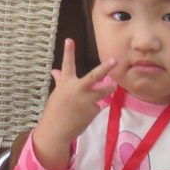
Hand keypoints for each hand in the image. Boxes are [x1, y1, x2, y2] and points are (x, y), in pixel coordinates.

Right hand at [32, 38, 116, 169]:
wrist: (56, 130)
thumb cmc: (55, 110)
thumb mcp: (57, 93)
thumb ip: (60, 81)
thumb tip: (55, 71)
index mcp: (66, 83)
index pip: (67, 64)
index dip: (68, 52)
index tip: (70, 39)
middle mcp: (77, 89)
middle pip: (93, 76)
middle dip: (105, 68)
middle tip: (115, 60)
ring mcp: (86, 100)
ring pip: (103, 91)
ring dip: (110, 88)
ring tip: (114, 86)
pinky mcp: (93, 110)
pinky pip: (97, 106)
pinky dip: (92, 108)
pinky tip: (85, 114)